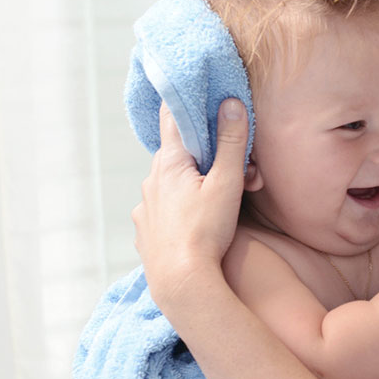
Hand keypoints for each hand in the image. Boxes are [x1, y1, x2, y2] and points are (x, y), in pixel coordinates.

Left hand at [132, 99, 248, 304]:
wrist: (181, 284)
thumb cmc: (206, 233)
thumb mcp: (226, 184)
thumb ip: (230, 142)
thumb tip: (231, 103)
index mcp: (169, 162)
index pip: (173, 117)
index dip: (186, 103)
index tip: (196, 94)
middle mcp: (150, 180)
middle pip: (178, 155)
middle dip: (204, 157)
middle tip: (234, 170)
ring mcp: (145, 208)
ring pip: (170, 185)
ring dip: (192, 186)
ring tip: (218, 205)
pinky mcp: (145, 232)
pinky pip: (162, 211)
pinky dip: (179, 210)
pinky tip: (196, 225)